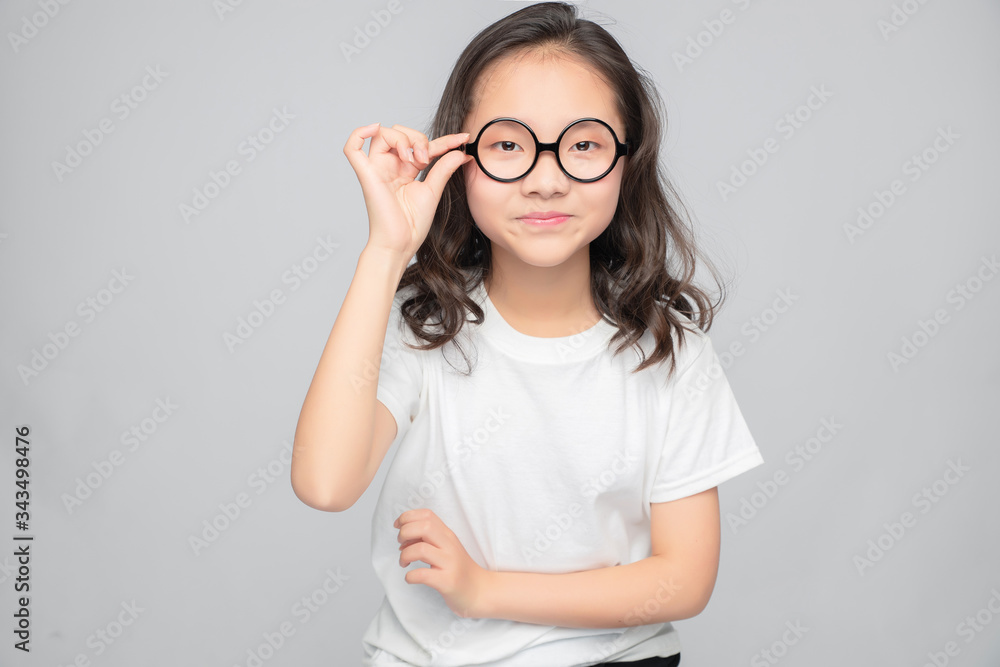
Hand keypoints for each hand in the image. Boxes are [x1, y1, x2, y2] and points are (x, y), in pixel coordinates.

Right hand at [343, 122, 472, 259]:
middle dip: (417, 138)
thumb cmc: (413, 224)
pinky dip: (359, 132)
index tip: (463, 139)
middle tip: (426, 160)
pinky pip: (352, 148)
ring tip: (414, 159)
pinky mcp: (366, 175)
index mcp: (405, 170)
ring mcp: (377, 169)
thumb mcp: (434, 191)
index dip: (444, 140)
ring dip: (402, 138)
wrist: (401, 243)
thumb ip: (444, 168)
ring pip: (382, 134)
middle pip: (399, 132)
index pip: (423, 145)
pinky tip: (374, 128)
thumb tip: (460, 152)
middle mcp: (389, 166)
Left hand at [394, 508, 490, 618]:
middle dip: (405, 533)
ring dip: (405, 555)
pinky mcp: (448, 581)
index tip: (398, 527)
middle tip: (401, 546)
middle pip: (424, 526)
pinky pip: (423, 575)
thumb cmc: (457, 569)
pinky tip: (410, 578)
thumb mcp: (445, 548)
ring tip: (404, 563)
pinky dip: (410, 576)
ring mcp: (449, 563)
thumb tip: (403, 538)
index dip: (407, 517)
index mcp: (447, 535)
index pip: (427, 514)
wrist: (479, 591)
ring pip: (421, 549)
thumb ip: (427, 539)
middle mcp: (449, 545)